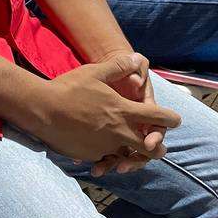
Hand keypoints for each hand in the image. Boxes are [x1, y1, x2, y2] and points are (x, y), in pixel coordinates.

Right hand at [12, 55, 180, 171]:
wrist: (42, 110)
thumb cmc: (69, 88)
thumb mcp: (95, 72)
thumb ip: (118, 66)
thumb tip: (136, 58)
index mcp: (123, 110)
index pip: (157, 117)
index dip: (170, 118)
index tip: (176, 120)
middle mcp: (119, 132)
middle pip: (149, 147)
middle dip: (157, 146)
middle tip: (158, 145)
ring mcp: (105, 146)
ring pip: (128, 157)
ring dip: (134, 156)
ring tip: (134, 155)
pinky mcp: (91, 155)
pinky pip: (106, 159)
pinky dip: (109, 157)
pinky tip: (105, 153)